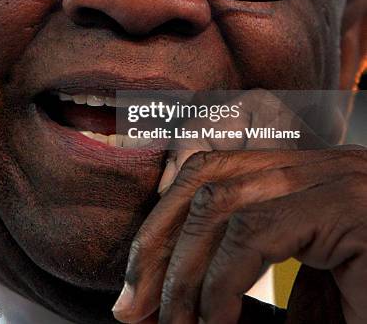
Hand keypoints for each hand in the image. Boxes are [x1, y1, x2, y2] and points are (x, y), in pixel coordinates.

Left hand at [112, 109, 366, 323]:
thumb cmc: (366, 292)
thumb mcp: (305, 296)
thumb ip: (248, 286)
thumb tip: (182, 304)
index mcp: (300, 176)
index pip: (210, 174)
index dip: (162, 224)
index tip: (136, 286)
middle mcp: (315, 166)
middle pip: (206, 179)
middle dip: (157, 243)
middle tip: (131, 307)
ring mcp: (335, 179)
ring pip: (224, 199)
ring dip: (183, 266)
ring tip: (169, 323)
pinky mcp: (350, 208)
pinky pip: (258, 233)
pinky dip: (222, 281)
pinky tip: (212, 321)